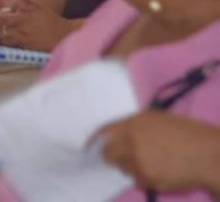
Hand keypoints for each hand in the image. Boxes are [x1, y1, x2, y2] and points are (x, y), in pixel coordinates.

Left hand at [0, 0, 71, 51]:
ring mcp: (23, 42)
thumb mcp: (38, 8)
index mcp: (22, 20)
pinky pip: (10, 47)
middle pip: (0, 33)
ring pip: (3, 41)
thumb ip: (24, 0)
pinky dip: (2, 44)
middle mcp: (21, 32)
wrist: (63, 35)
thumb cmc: (49, 19)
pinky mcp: (25, 49)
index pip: (2, 20)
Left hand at [97, 111, 219, 193]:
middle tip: (124, 156)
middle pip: (108, 154)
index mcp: (133, 124)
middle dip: (113, 156)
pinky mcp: (148, 179)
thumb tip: (118, 135)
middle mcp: (131, 142)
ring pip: (123, 168)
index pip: (103, 133)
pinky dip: (144, 177)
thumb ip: (134, 126)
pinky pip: (138, 179)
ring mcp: (138, 162)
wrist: (208, 155)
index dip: (95, 140)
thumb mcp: (157, 119)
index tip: (90, 145)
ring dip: (131, 166)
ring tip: (152, 161)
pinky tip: (160, 170)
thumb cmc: (187, 133)